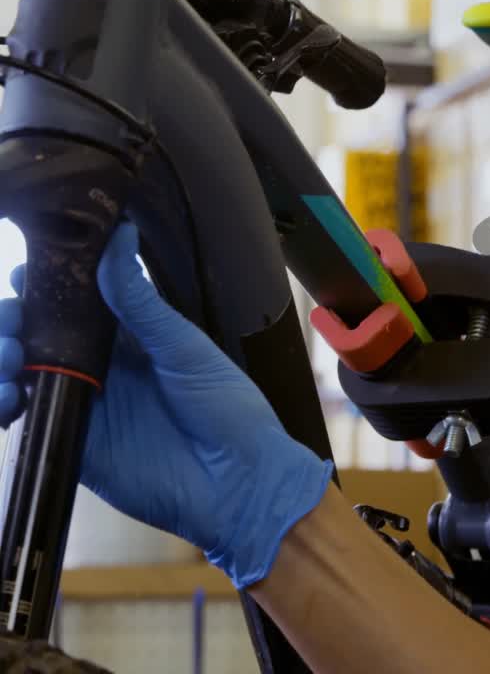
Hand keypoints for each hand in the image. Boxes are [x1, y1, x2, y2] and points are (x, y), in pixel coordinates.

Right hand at [0, 223, 332, 587]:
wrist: (239, 481)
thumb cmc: (227, 408)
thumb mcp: (185, 347)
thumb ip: (142, 301)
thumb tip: (119, 236)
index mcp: (130, 340)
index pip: (73, 305)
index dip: (42, 287)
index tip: (21, 270)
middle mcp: (100, 369)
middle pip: (38, 336)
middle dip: (11, 320)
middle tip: (11, 316)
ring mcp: (84, 407)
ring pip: (23, 375)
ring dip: (2, 357)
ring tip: (9, 353)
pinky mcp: (73, 445)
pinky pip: (28, 421)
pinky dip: (5, 404)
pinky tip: (9, 394)